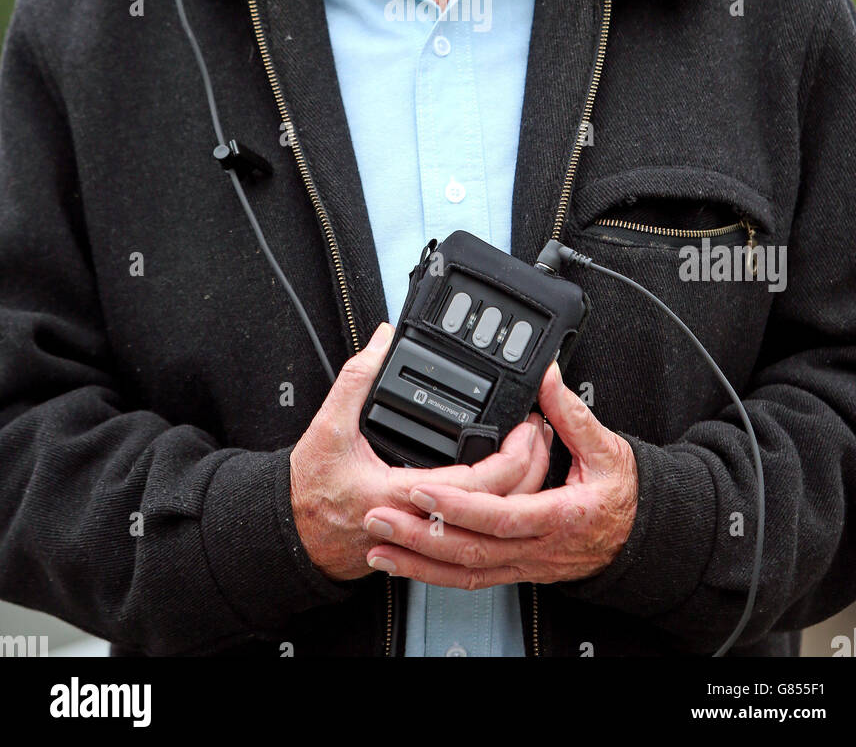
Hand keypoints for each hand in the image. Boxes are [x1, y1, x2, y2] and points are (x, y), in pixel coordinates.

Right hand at [289, 323, 552, 581]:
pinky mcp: (426, 536)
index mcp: (401, 495)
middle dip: (529, 469)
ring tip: (533, 450)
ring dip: (520, 487)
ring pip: (489, 521)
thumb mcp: (327, 428)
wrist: (294, 534)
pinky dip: (498, 502)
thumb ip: (356, 379)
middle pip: (496, 507)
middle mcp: (419, 521)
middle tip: (540, 431)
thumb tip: (382, 339)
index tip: (525, 429)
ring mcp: (425, 534)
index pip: (476, 486)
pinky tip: (508, 478)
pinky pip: (473, 523)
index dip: (511, 459)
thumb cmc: (310, 491)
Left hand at [362, 360, 638, 587]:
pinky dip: (432, 573)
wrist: (639, 538)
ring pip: (463, 571)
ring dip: (418, 561)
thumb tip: (547, 377)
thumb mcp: (608, 448)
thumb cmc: (622, 496)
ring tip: (379, 545)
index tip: (421, 488)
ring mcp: (522, 563)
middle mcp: (535, 548)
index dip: (458, 504)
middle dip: (420, 536)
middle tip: (379, 517)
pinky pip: (469, 577)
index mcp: (557, 517)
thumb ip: (572, 413)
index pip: (498, 515)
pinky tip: (403, 562)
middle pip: (470, 549)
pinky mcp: (513, 568)